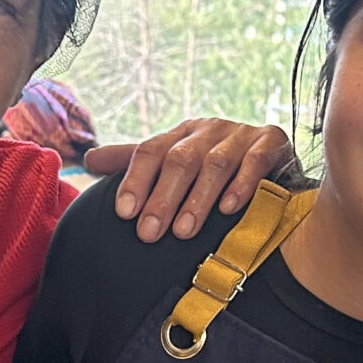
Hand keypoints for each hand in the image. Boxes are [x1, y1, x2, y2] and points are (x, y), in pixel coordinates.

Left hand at [83, 118, 293, 241]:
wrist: (273, 154)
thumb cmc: (214, 163)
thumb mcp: (173, 159)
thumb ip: (134, 161)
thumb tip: (89, 160)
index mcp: (180, 134)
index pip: (150, 151)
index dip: (135, 180)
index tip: (123, 212)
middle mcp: (208, 130)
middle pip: (180, 160)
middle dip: (163, 198)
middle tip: (149, 233)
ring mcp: (240, 135)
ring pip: (215, 164)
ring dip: (197, 199)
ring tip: (183, 232)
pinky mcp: (271, 142)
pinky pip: (255, 162)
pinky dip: (242, 184)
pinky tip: (229, 208)